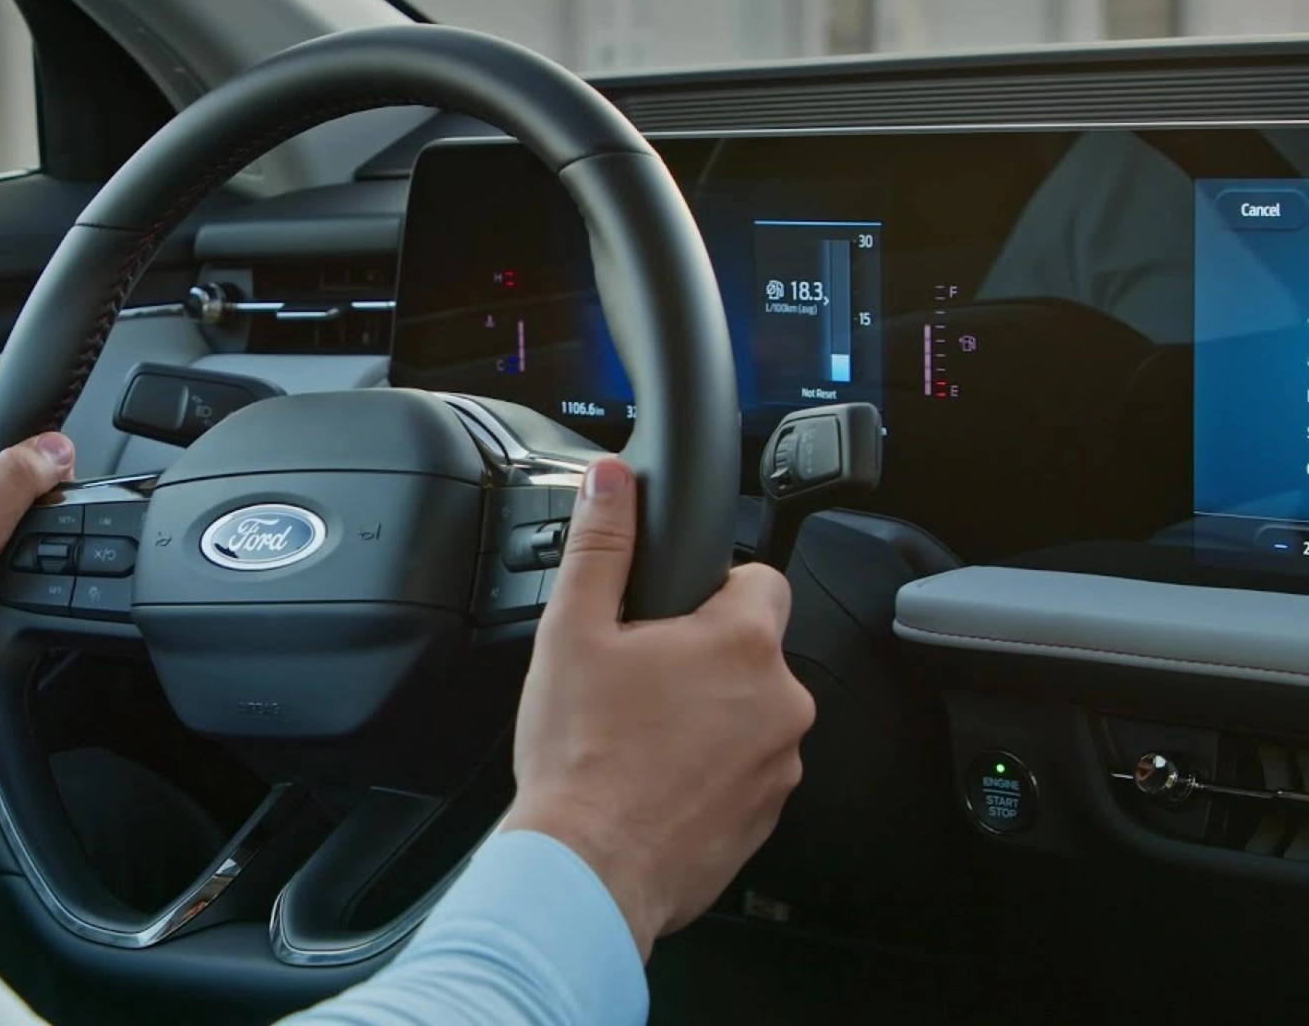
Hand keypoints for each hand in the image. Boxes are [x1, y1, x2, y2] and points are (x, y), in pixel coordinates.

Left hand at [0, 430, 74, 758]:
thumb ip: (13, 482)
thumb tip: (56, 448)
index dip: (34, 454)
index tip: (57, 480)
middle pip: (14, 489)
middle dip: (37, 513)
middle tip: (34, 536)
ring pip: (18, 536)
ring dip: (32, 555)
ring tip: (19, 573)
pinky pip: (12, 575)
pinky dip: (24, 586)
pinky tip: (20, 597)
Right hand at [500, 457, 812, 958]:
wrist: (585, 871)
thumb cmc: (578, 758)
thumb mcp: (573, 631)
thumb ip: (601, 545)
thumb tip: (611, 481)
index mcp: (742, 643)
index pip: (761, 578)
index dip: (711, 587)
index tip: (668, 614)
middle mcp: (780, 703)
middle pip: (750, 652)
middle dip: (701, 658)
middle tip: (635, 681)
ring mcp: (779, 766)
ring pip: (748, 714)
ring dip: (708, 717)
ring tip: (638, 737)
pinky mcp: (766, 818)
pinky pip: (743, 772)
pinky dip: (707, 772)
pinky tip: (651, 780)